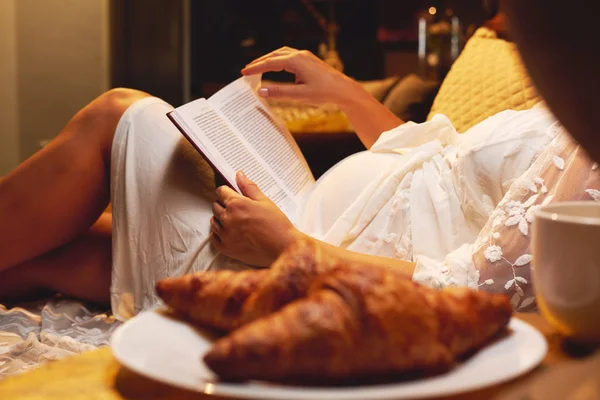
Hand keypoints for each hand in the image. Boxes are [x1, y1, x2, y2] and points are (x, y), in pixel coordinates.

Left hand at [210, 171, 303, 266]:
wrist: (283, 247)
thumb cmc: (276, 223)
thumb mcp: (265, 201)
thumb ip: (249, 187)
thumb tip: (239, 174)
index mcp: (236, 204)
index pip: (221, 191)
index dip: (226, 191)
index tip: (231, 194)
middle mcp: (227, 218)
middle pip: (215, 206)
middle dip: (223, 204)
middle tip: (236, 209)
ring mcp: (225, 235)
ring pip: (213, 221)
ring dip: (220, 219)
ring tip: (234, 221)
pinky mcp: (226, 248)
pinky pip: (213, 238)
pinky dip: (219, 234)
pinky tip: (230, 233)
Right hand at [241, 47, 359, 106]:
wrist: (344, 90)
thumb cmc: (324, 93)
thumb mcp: (300, 95)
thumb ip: (279, 92)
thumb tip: (260, 91)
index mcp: (296, 61)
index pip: (270, 63)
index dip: (256, 68)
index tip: (244, 72)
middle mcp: (300, 55)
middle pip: (274, 55)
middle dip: (260, 62)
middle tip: (247, 69)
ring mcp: (305, 57)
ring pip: (282, 54)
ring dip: (269, 60)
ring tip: (258, 67)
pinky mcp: (309, 61)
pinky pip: (289, 57)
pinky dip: (278, 61)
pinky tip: (276, 67)